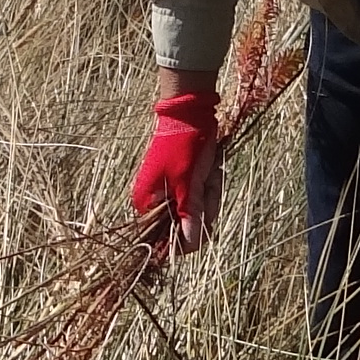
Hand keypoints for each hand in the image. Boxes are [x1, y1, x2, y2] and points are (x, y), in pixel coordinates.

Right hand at [127, 86, 221, 258]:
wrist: (190, 115)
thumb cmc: (183, 148)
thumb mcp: (188, 183)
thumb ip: (189, 215)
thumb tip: (191, 244)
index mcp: (148, 204)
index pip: (167, 239)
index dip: (189, 234)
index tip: (202, 216)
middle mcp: (158, 202)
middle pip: (189, 226)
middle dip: (204, 206)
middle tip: (205, 184)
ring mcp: (174, 193)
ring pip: (201, 211)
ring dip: (211, 192)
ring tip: (209, 173)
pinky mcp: (187, 184)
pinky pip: (204, 197)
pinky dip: (211, 185)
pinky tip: (211, 170)